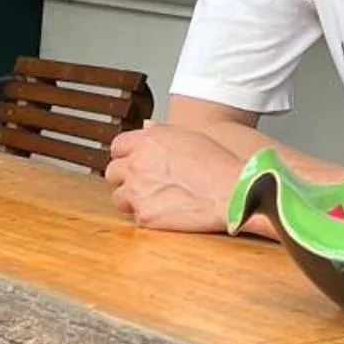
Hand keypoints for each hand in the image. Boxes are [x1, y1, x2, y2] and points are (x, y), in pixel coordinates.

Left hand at [106, 121, 245, 233]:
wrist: (231, 191)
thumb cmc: (217, 163)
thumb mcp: (189, 137)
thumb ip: (161, 133)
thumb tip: (146, 128)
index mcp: (149, 140)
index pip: (117, 146)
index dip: (126, 156)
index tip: (133, 163)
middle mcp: (138, 162)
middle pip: (112, 171)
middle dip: (125, 177)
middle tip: (143, 183)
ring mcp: (138, 190)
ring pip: (118, 196)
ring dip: (131, 198)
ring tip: (154, 200)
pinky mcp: (143, 215)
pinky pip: (135, 216)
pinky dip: (147, 215)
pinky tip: (166, 212)